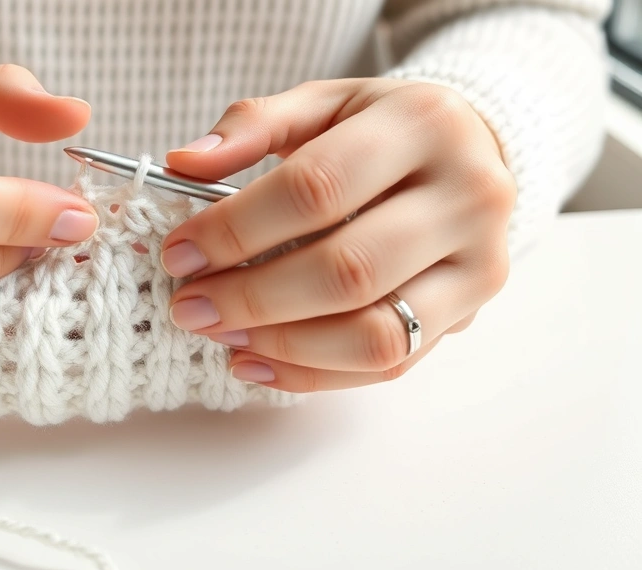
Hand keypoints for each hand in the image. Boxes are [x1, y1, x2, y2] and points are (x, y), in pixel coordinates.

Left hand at [161, 79, 515, 391]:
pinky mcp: (470, 313)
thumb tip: (183, 163)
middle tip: (190, 307)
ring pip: (375, 333)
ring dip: (284, 346)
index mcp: (424, 124)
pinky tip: (257, 362)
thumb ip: (253, 126)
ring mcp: (479, 262)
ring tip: (222, 338)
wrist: (470, 154)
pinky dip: (314, 374)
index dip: (237, 229)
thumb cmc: (380, 130)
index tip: (179, 253)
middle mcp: (468, 195)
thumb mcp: (321, 104)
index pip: (317, 188)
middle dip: (253, 298)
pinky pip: (389, 363)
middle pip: (347, 270)